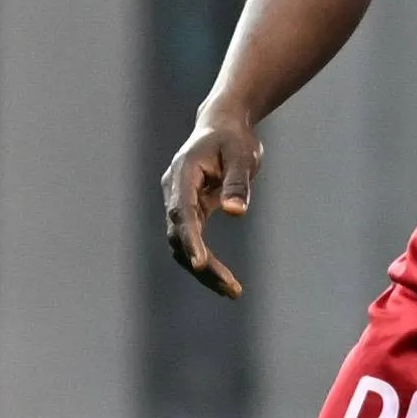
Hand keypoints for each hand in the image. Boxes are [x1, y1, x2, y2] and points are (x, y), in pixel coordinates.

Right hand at [161, 106, 261, 296]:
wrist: (223, 126)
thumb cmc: (233, 138)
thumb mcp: (242, 156)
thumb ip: (237, 183)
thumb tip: (236, 212)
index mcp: (183, 174)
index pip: (182, 212)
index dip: (190, 239)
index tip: (200, 263)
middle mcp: (174, 191)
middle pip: (180, 235)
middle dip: (202, 264)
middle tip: (231, 288)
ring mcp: (178, 203)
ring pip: (182, 244)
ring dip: (203, 269)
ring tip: (232, 291)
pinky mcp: (189, 212)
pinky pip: (191, 242)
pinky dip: (205, 262)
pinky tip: (224, 281)